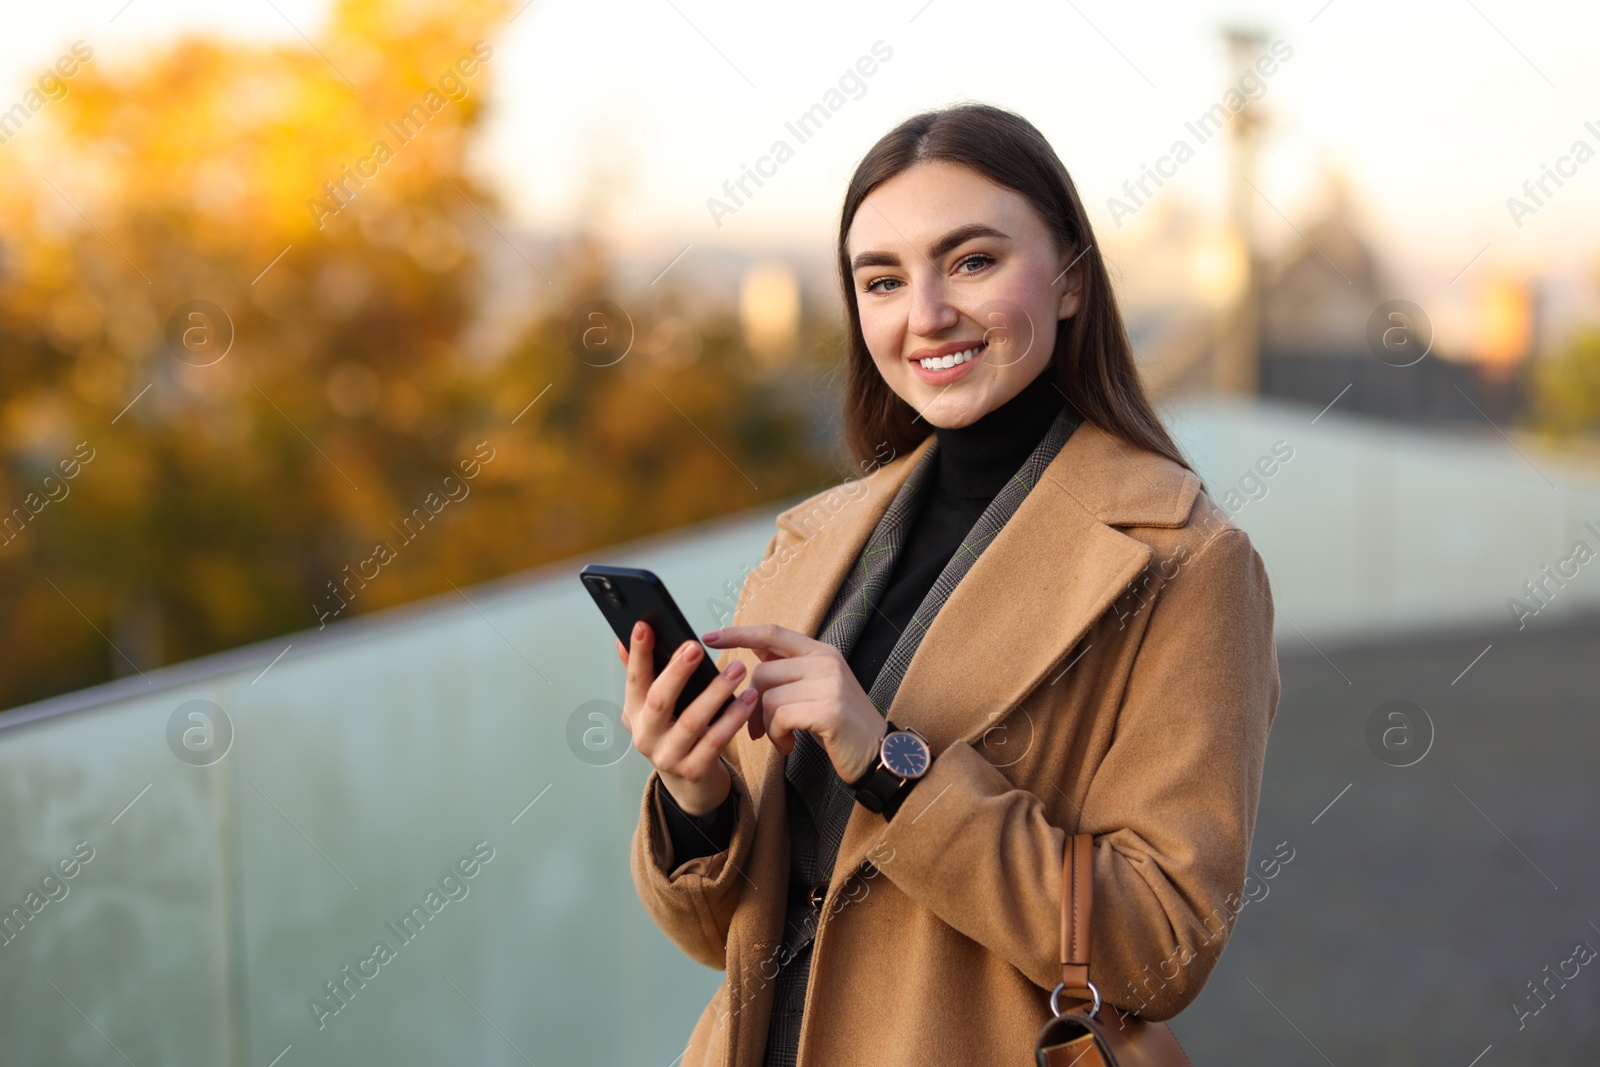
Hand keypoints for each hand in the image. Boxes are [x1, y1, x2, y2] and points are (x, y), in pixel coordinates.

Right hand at [616, 621, 759, 816]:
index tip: (643, 625)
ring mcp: (668, 757)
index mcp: (634, 714)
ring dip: (716, 692)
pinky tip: (748, 699)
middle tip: (695, 646)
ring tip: (737, 669)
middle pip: (659, 700)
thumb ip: (640, 675)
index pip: (634, 679)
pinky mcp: (694, 770)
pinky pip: (716, 741)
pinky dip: (733, 718)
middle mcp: (645, 736)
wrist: (690, 786)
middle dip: (677, 671)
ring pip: (692, 721)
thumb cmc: (674, 735)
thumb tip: (622, 640)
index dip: (638, 653)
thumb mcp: (653, 709)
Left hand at [700, 623, 887, 783]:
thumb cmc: (840, 723)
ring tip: (780, 739)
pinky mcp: (828, 710)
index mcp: (820, 652)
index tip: (708, 636)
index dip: (738, 633)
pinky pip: (780, 717)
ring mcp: (829, 684)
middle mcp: (825, 661)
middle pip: (762, 672)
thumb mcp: (815, 686)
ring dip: (766, 725)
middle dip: (751, 705)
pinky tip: (788, 746)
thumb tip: (755, 648)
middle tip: (758, 729)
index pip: (772, 632)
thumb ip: (788, 666)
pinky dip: (777, 736)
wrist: (877, 751)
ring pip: (768, 698)